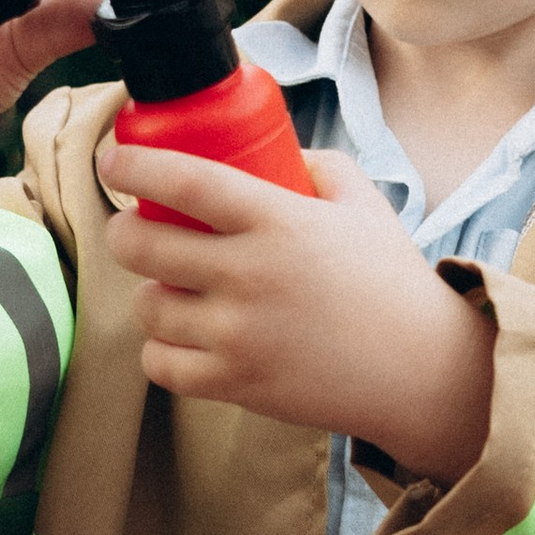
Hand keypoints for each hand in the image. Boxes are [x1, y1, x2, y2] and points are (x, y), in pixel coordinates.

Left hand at [100, 138, 495, 479]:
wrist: (422, 371)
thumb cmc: (391, 282)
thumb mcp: (365, 204)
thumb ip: (318, 166)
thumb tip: (274, 151)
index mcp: (280, 221)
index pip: (184, 180)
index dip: (133, 165)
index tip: (112, 158)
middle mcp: (251, 274)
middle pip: (140, 244)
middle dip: (124, 231)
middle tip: (134, 228)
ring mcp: (239, 334)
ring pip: (147, 305)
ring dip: (150, 292)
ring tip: (173, 287)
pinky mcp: (236, 383)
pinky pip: (160, 364)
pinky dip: (162, 350)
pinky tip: (183, 336)